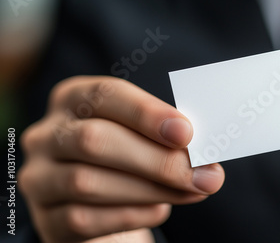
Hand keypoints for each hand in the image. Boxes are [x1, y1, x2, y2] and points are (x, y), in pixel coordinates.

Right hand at [20, 76, 224, 242]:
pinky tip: (160, 209)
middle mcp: (47, 134)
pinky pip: (84, 218)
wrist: (103, 202)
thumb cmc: (130, 157)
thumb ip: (166, 137)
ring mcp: (40, 177)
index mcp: (73, 98)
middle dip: (157, 159)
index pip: (104, 95)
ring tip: (193, 191)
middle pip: (93, 140)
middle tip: (204, 174)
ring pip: (87, 183)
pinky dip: (131, 214)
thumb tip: (204, 156)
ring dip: (151, 190)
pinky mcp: (46, 218)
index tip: (186, 133)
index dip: (146, 113)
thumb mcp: (142, 134)